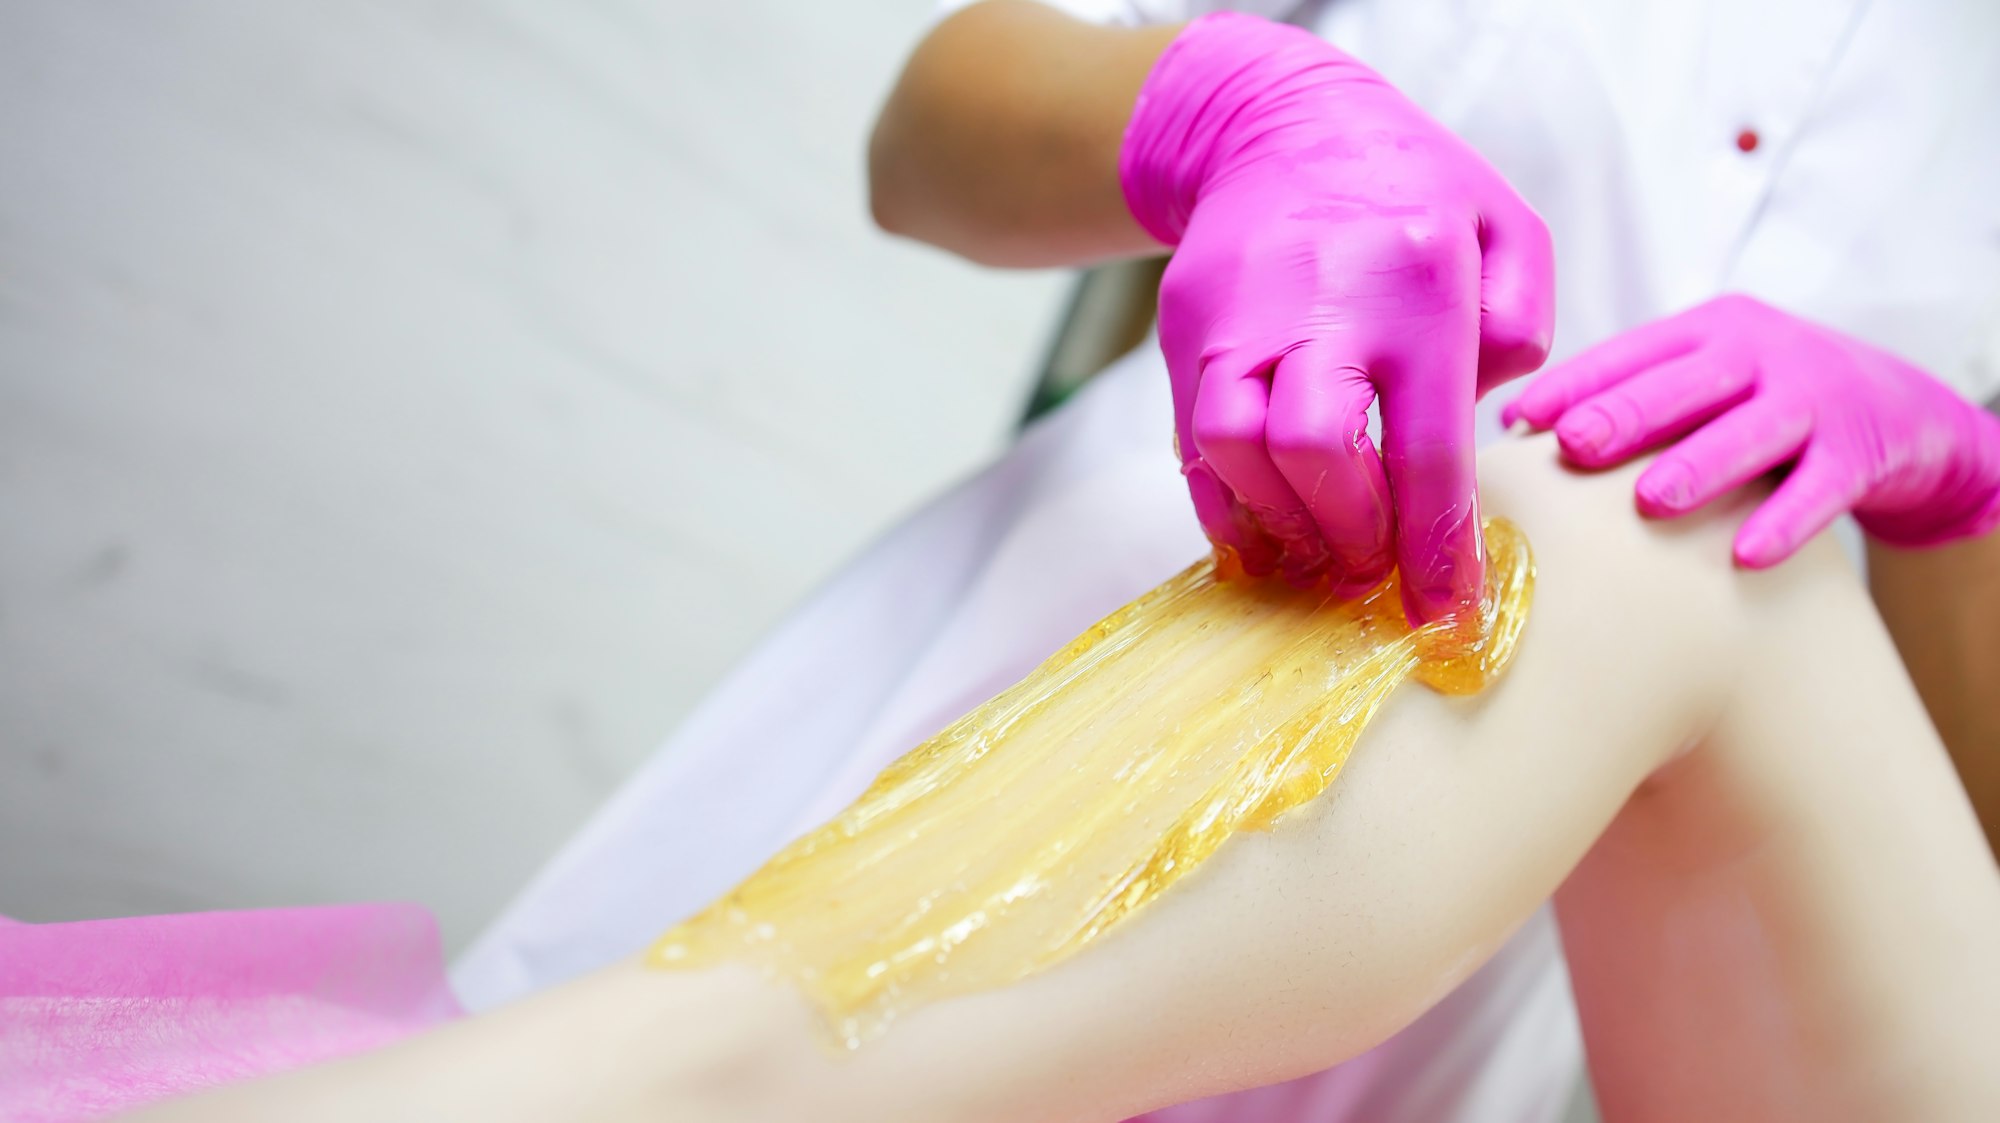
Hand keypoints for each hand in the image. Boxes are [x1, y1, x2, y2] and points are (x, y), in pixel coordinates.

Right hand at [1121, 12, 1553, 623]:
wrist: (1275, 125)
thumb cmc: (1410, 191)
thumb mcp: (1506, 230)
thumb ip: (1523, 330)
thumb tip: (1487, 427)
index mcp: (1416, 283)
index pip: (1425, 446)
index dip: (1433, 548)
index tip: (1442, 616)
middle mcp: (1318, 300)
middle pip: (1311, 448)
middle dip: (1344, 532)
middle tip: (1369, 570)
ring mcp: (1237, 313)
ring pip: (1233, 447)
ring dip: (1277, 522)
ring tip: (1313, 551)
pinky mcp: (1184, 325)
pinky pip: (1190, 440)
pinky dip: (1223, 503)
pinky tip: (1259, 531)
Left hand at [1504, 294, 1999, 565]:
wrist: (1903, 411)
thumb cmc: (1764, 402)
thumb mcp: (1707, 380)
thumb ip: (1630, 395)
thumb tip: (1514, 429)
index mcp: (1709, 330)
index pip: (1632, 352)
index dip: (1574, 382)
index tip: (1518, 418)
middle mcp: (1760, 354)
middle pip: (1688, 382)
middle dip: (1628, 412)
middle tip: (1573, 446)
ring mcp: (1814, 399)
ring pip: (1753, 430)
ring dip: (1701, 464)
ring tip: (1651, 502)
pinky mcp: (1861, 451)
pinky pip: (1821, 489)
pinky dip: (1785, 521)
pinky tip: (1746, 556)